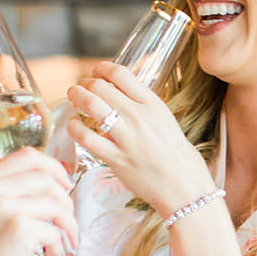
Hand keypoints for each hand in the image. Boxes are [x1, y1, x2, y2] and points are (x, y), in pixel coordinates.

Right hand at [0, 147, 77, 255]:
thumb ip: (7, 193)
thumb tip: (50, 180)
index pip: (27, 156)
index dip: (53, 167)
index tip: (64, 184)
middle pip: (47, 177)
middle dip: (65, 199)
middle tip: (67, 221)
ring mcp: (3, 207)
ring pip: (56, 201)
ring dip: (68, 223)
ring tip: (64, 242)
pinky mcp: (19, 228)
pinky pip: (55, 229)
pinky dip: (60, 244)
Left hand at [65, 61, 214, 215]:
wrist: (184, 187)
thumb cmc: (177, 155)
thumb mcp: (166, 120)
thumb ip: (144, 106)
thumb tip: (120, 94)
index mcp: (153, 105)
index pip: (121, 74)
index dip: (102, 68)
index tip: (95, 72)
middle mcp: (139, 117)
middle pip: (101, 86)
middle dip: (85, 83)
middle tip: (80, 87)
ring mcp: (127, 138)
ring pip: (91, 105)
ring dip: (76, 97)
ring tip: (72, 97)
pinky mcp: (116, 159)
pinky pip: (86, 138)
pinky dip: (74, 127)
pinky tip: (74, 124)